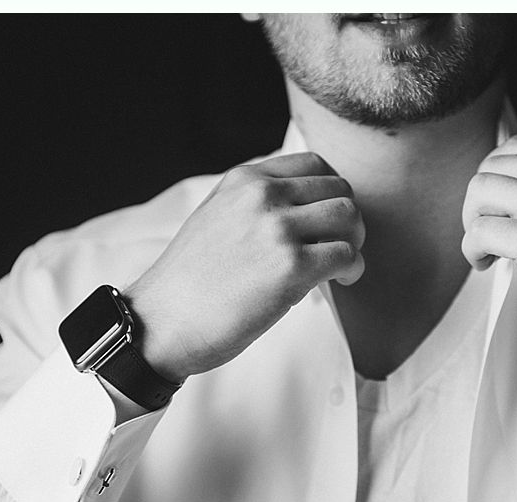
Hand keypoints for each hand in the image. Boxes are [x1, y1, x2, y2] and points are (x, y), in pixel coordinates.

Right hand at [125, 152, 364, 381]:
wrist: (162, 322)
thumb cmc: (190, 282)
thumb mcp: (216, 218)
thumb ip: (255, 206)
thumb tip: (305, 213)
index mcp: (244, 180)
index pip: (314, 164)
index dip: (332, 192)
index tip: (329, 219)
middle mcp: (262, 196)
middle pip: (339, 189)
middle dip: (348, 219)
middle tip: (340, 247)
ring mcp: (278, 229)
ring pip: (349, 216)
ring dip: (354, 242)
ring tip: (342, 266)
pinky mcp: (291, 266)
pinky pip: (346, 255)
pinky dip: (352, 269)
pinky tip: (341, 282)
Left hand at [461, 133, 516, 358]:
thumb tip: (511, 195)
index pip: (516, 147)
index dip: (496, 179)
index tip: (498, 208)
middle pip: (491, 167)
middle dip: (479, 202)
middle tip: (487, 232)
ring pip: (480, 193)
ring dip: (473, 224)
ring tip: (487, 250)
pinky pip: (481, 232)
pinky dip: (473, 249)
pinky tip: (487, 264)